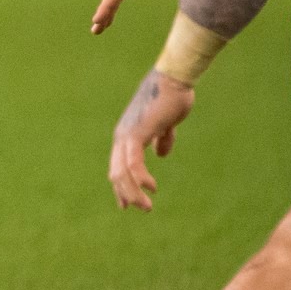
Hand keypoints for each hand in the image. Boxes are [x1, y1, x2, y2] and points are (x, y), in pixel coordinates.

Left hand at [109, 69, 193, 210]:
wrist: (174, 81)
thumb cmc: (170, 99)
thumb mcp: (165, 124)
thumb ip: (161, 139)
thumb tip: (160, 154)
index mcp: (126, 136)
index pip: (118, 166)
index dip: (122, 186)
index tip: (126, 204)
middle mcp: (122, 137)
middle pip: (116, 172)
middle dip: (126, 193)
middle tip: (141, 208)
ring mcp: (127, 135)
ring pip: (122, 171)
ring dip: (133, 192)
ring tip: (146, 206)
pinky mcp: (137, 133)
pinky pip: (133, 162)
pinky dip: (140, 178)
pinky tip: (151, 187)